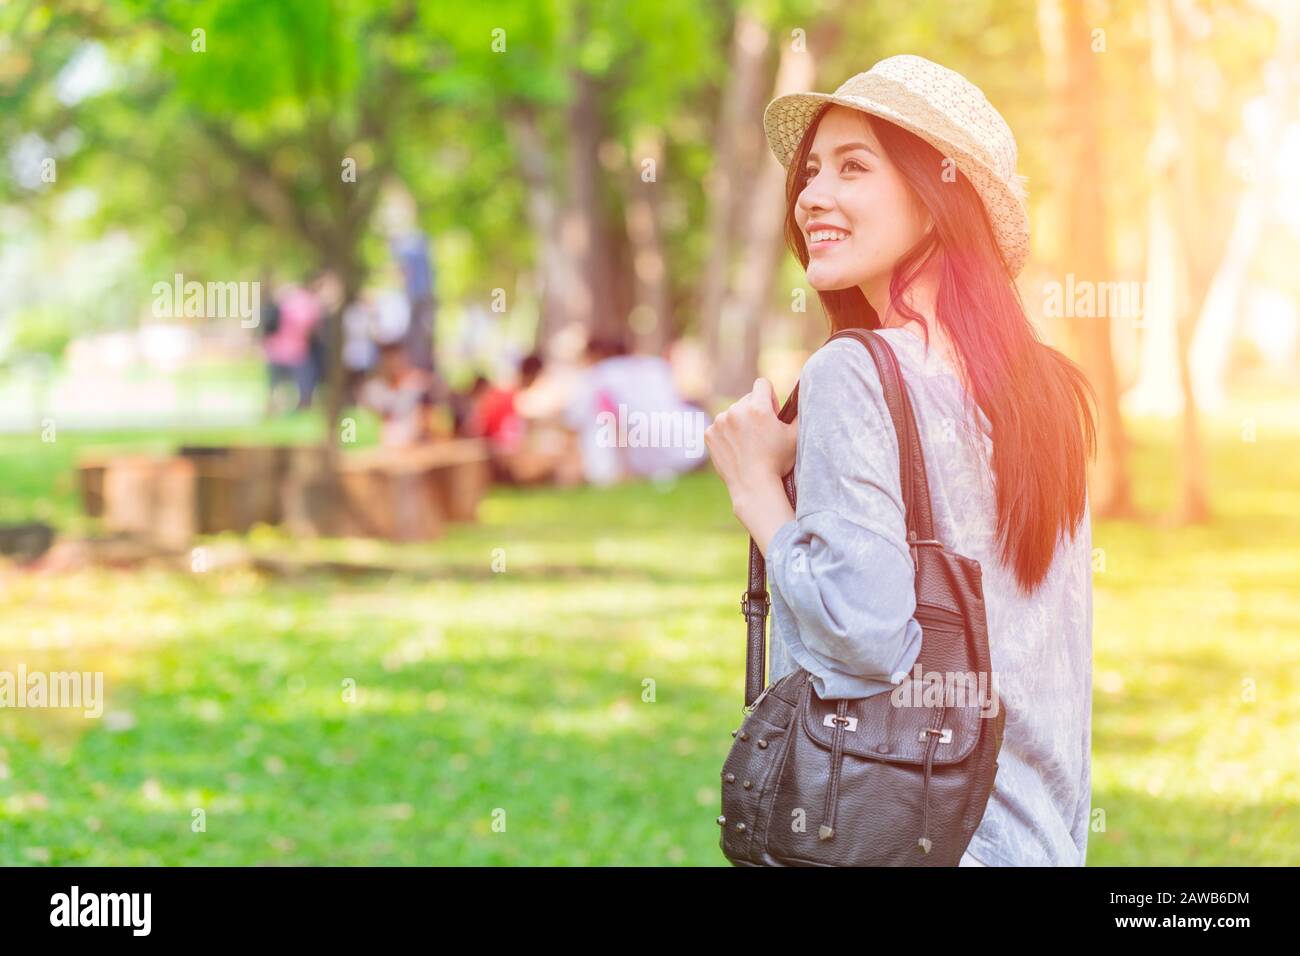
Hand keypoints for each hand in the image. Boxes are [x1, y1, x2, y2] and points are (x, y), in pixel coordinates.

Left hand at [703, 378, 797, 511]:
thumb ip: (799, 410)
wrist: (753, 486)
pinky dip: (726, 434)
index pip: (762, 384)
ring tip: (748, 444)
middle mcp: (736, 410)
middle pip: (747, 399)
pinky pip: (720, 426)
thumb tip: (801, 389)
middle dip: (755, 411)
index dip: (770, 398)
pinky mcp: (709, 434)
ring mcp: (720, 422)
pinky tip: (736, 448)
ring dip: (740, 422)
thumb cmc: (778, 462)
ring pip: (733, 413)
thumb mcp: (795, 436)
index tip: (772, 414)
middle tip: (762, 434)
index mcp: (757, 408)